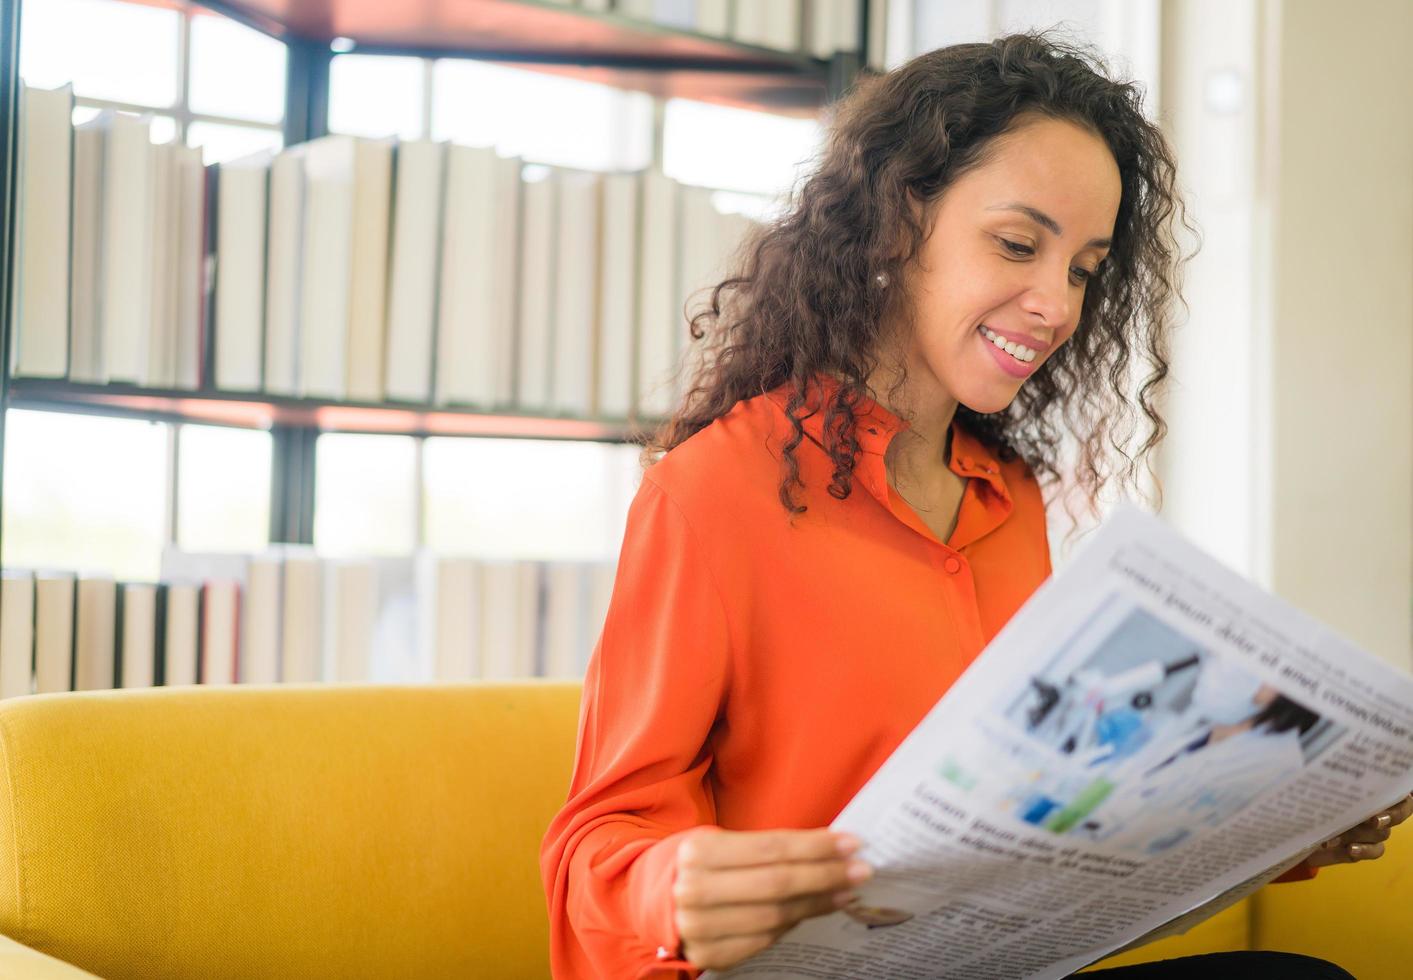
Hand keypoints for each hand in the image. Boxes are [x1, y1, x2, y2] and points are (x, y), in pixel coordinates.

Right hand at [672, 827, 872, 970]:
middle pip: (778, 884)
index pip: (771, 849)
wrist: (654, 900)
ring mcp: (700, 928)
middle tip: (861, 869)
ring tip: (845, 891)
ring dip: (818, 903)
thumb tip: (831, 850)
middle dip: (826, 875)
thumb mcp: (722, 843)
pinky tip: (813, 911)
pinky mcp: (710, 955)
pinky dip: (794, 925)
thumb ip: (768, 848)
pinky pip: (765, 940)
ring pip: (776, 916)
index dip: (815, 847)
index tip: (852, 843)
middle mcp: (695, 890)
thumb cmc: (700, 864)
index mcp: (699, 852)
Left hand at [1305, 793, 1412, 868]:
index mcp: (1372, 794)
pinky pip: (1374, 851)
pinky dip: (1363, 850)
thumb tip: (1327, 772)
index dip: (1399, 799)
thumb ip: (1331, 786)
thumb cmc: (1315, 802)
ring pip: (1381, 834)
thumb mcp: (1320, 792)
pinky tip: (1351, 849)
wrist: (1303, 830)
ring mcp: (1374, 832)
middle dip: (1384, 817)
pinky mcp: (1366, 849)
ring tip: (1336, 836)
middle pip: (1392, 816)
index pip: (1400, 795)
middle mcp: (1379, 812)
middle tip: (1372, 819)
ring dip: (1358, 834)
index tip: (1388, 797)